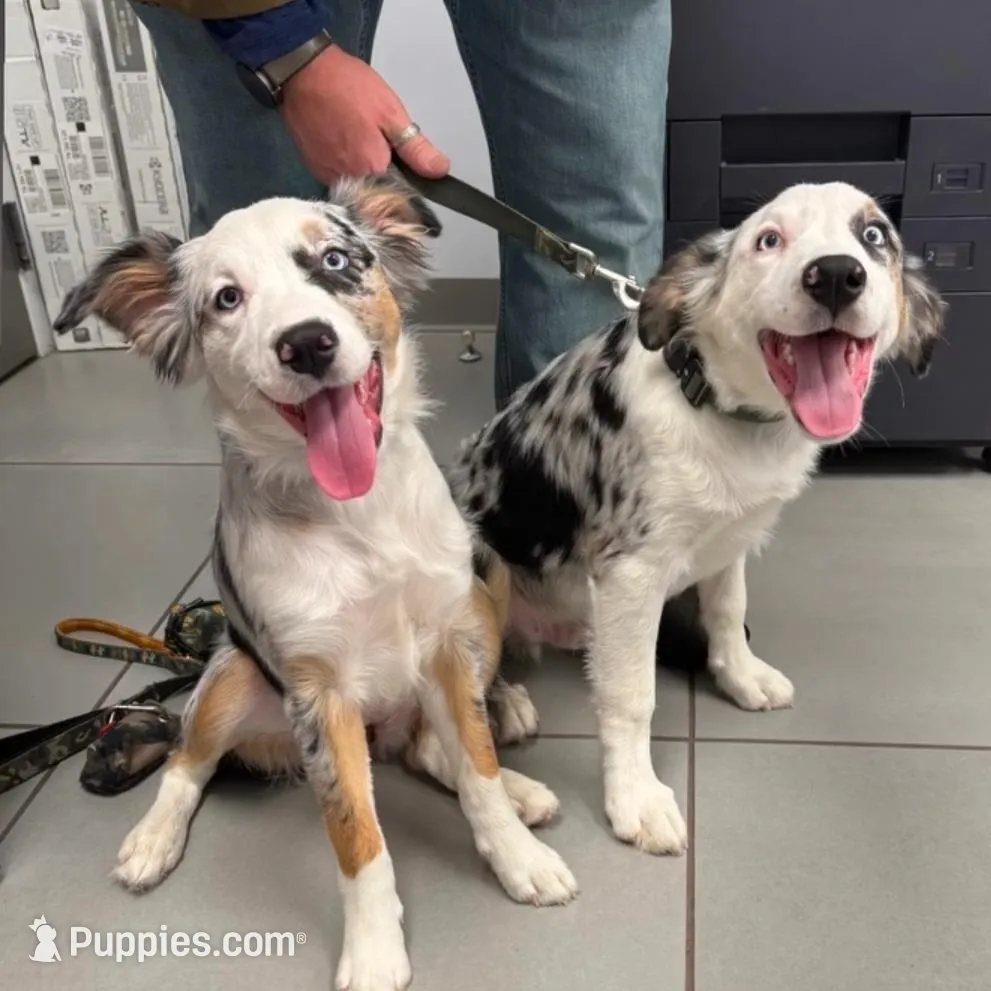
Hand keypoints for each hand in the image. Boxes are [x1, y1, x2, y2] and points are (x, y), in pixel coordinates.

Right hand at [280, 44, 449, 183]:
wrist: (301, 72)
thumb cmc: (348, 87)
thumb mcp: (390, 113)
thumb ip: (415, 148)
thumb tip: (439, 171)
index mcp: (371, 171)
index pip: (398, 193)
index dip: (405, 179)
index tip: (402, 161)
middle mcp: (348, 182)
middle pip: (376, 189)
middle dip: (383, 170)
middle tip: (375, 137)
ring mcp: (327, 177)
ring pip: (356, 183)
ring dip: (363, 167)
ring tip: (358, 135)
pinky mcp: (314, 168)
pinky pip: (338, 175)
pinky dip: (345, 163)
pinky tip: (344, 140)